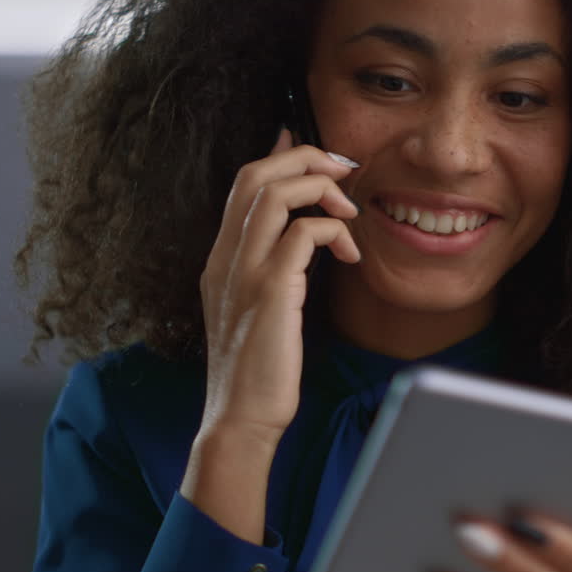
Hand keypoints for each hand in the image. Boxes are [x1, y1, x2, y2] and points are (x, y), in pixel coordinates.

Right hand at [181, 128, 359, 542]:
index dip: (279, 156)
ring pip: (274, 192)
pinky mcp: (271, 291)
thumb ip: (271, 272)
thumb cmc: (256, 373)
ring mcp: (243, 272)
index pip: (242, 184)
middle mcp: (225, 258)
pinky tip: (351, 255)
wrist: (239, 420)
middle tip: (343, 169)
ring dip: (320, 187)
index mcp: (220, 261)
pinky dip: (334, 231)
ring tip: (348, 211)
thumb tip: (302, 238)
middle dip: (305, 158)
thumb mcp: (256, 313)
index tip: (314, 151)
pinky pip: (305, 233)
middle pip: (255, 175)